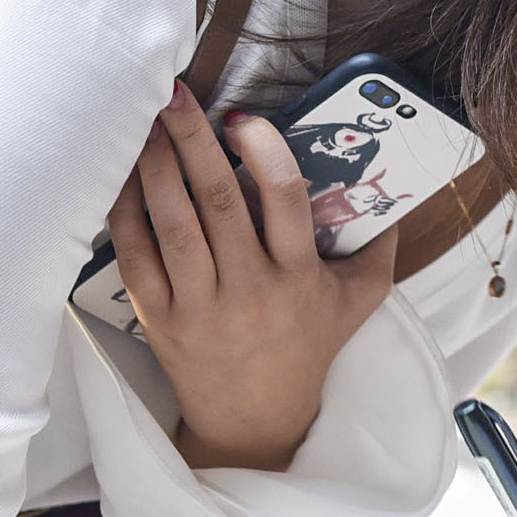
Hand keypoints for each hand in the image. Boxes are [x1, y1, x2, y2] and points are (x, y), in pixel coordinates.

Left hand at [107, 82, 397, 471]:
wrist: (254, 420)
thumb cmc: (308, 349)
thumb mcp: (358, 301)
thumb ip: (380, 246)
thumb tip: (393, 187)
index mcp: (298, 278)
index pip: (284, 200)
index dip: (263, 150)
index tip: (242, 118)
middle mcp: (248, 291)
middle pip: (217, 202)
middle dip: (193, 140)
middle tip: (176, 96)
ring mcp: (199, 307)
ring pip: (172, 224)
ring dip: (155, 167)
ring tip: (146, 123)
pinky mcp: (159, 320)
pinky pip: (135, 256)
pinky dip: (124, 212)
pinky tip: (123, 176)